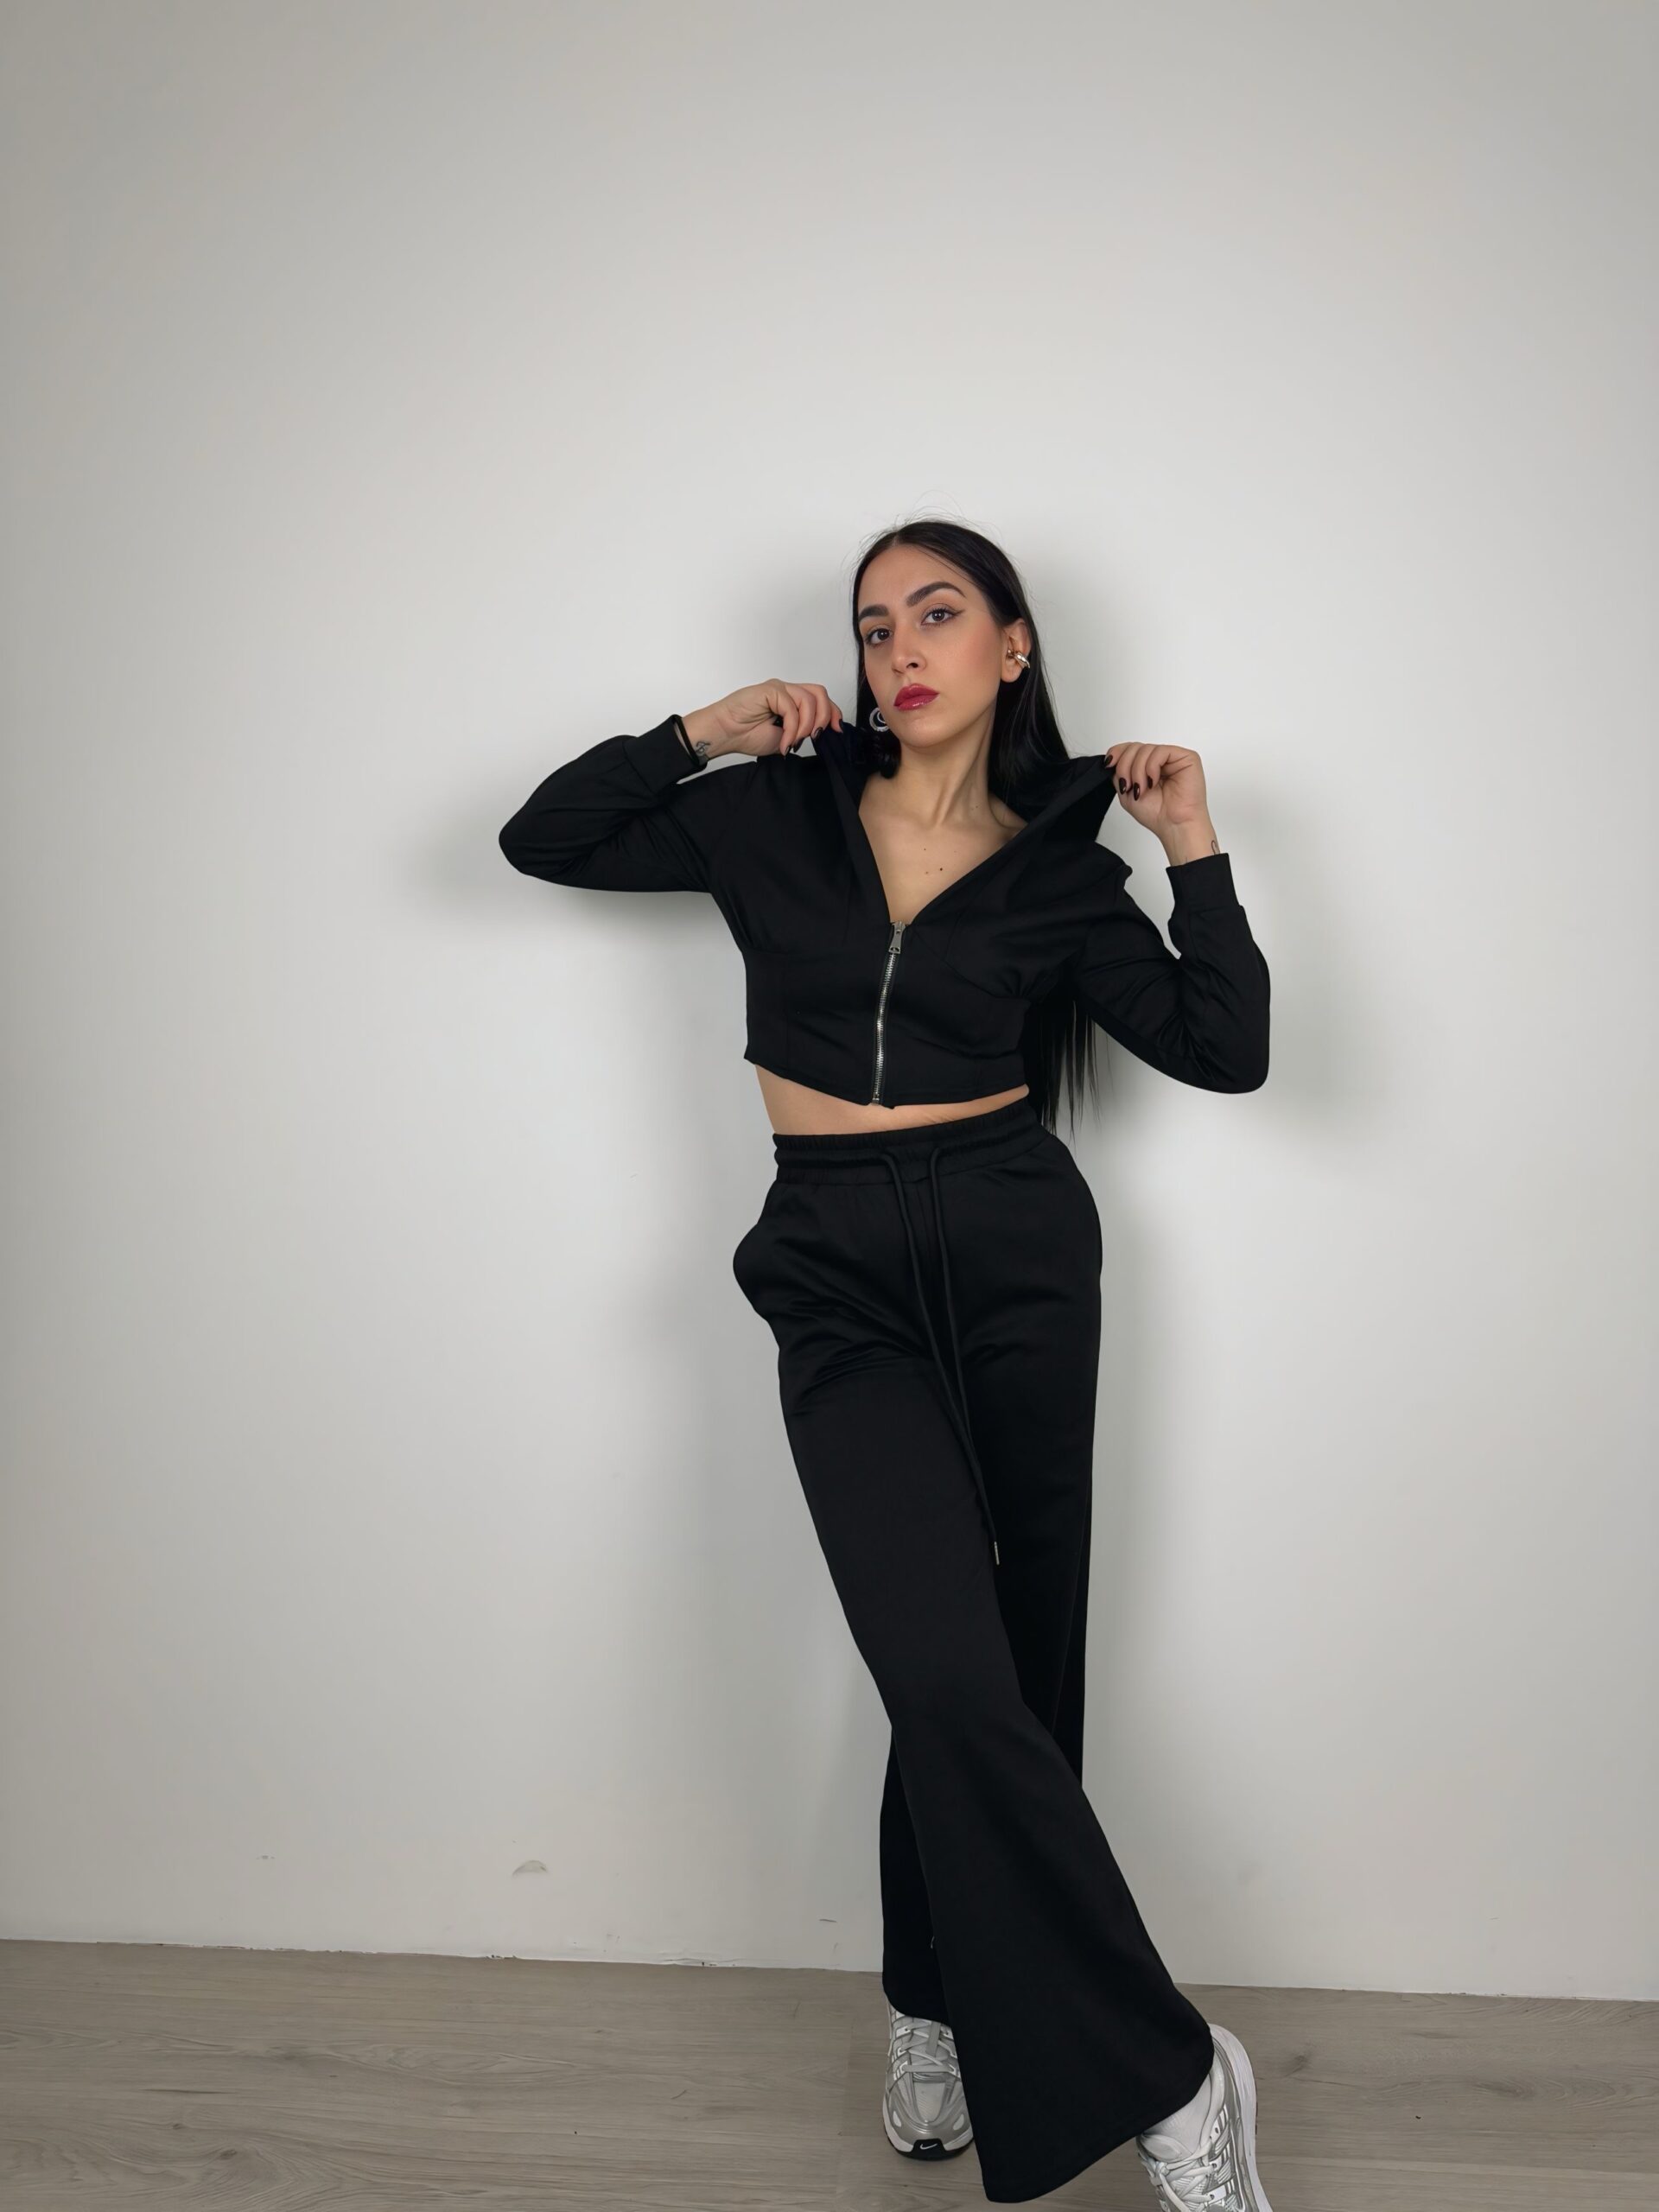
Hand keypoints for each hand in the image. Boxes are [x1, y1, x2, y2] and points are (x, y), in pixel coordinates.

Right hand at [685, 681, 845, 758]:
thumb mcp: (785, 738)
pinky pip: (792, 707)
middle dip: (824, 717)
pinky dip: (792, 728)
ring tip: (793, 742)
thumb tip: (822, 733)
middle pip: (820, 693)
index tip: (837, 730)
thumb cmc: (747, 735)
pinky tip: (784, 741)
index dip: (833, 712)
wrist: (725, 734)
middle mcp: (787, 691)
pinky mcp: (771, 689)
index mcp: (791, 701)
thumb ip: (802, 732)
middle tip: (814, 737)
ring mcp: (779, 689)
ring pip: (809, 700)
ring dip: (806, 726)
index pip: (821, 698)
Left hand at [1103, 743, 1210, 835]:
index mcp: (1147, 767)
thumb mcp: (1126, 793)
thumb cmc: (1157, 814)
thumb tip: (1112, 759)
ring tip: (1142, 788)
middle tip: (1128, 785)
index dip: (1118, 752)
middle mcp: (1160, 761)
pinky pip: (1160, 751)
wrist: (1174, 826)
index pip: (1130, 748)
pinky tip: (1153, 781)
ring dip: (1137, 770)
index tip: (1109, 764)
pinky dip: (1151, 767)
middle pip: (1135, 747)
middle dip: (1125, 766)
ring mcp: (1173, 758)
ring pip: (1145, 749)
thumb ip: (1118, 774)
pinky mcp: (1186, 757)